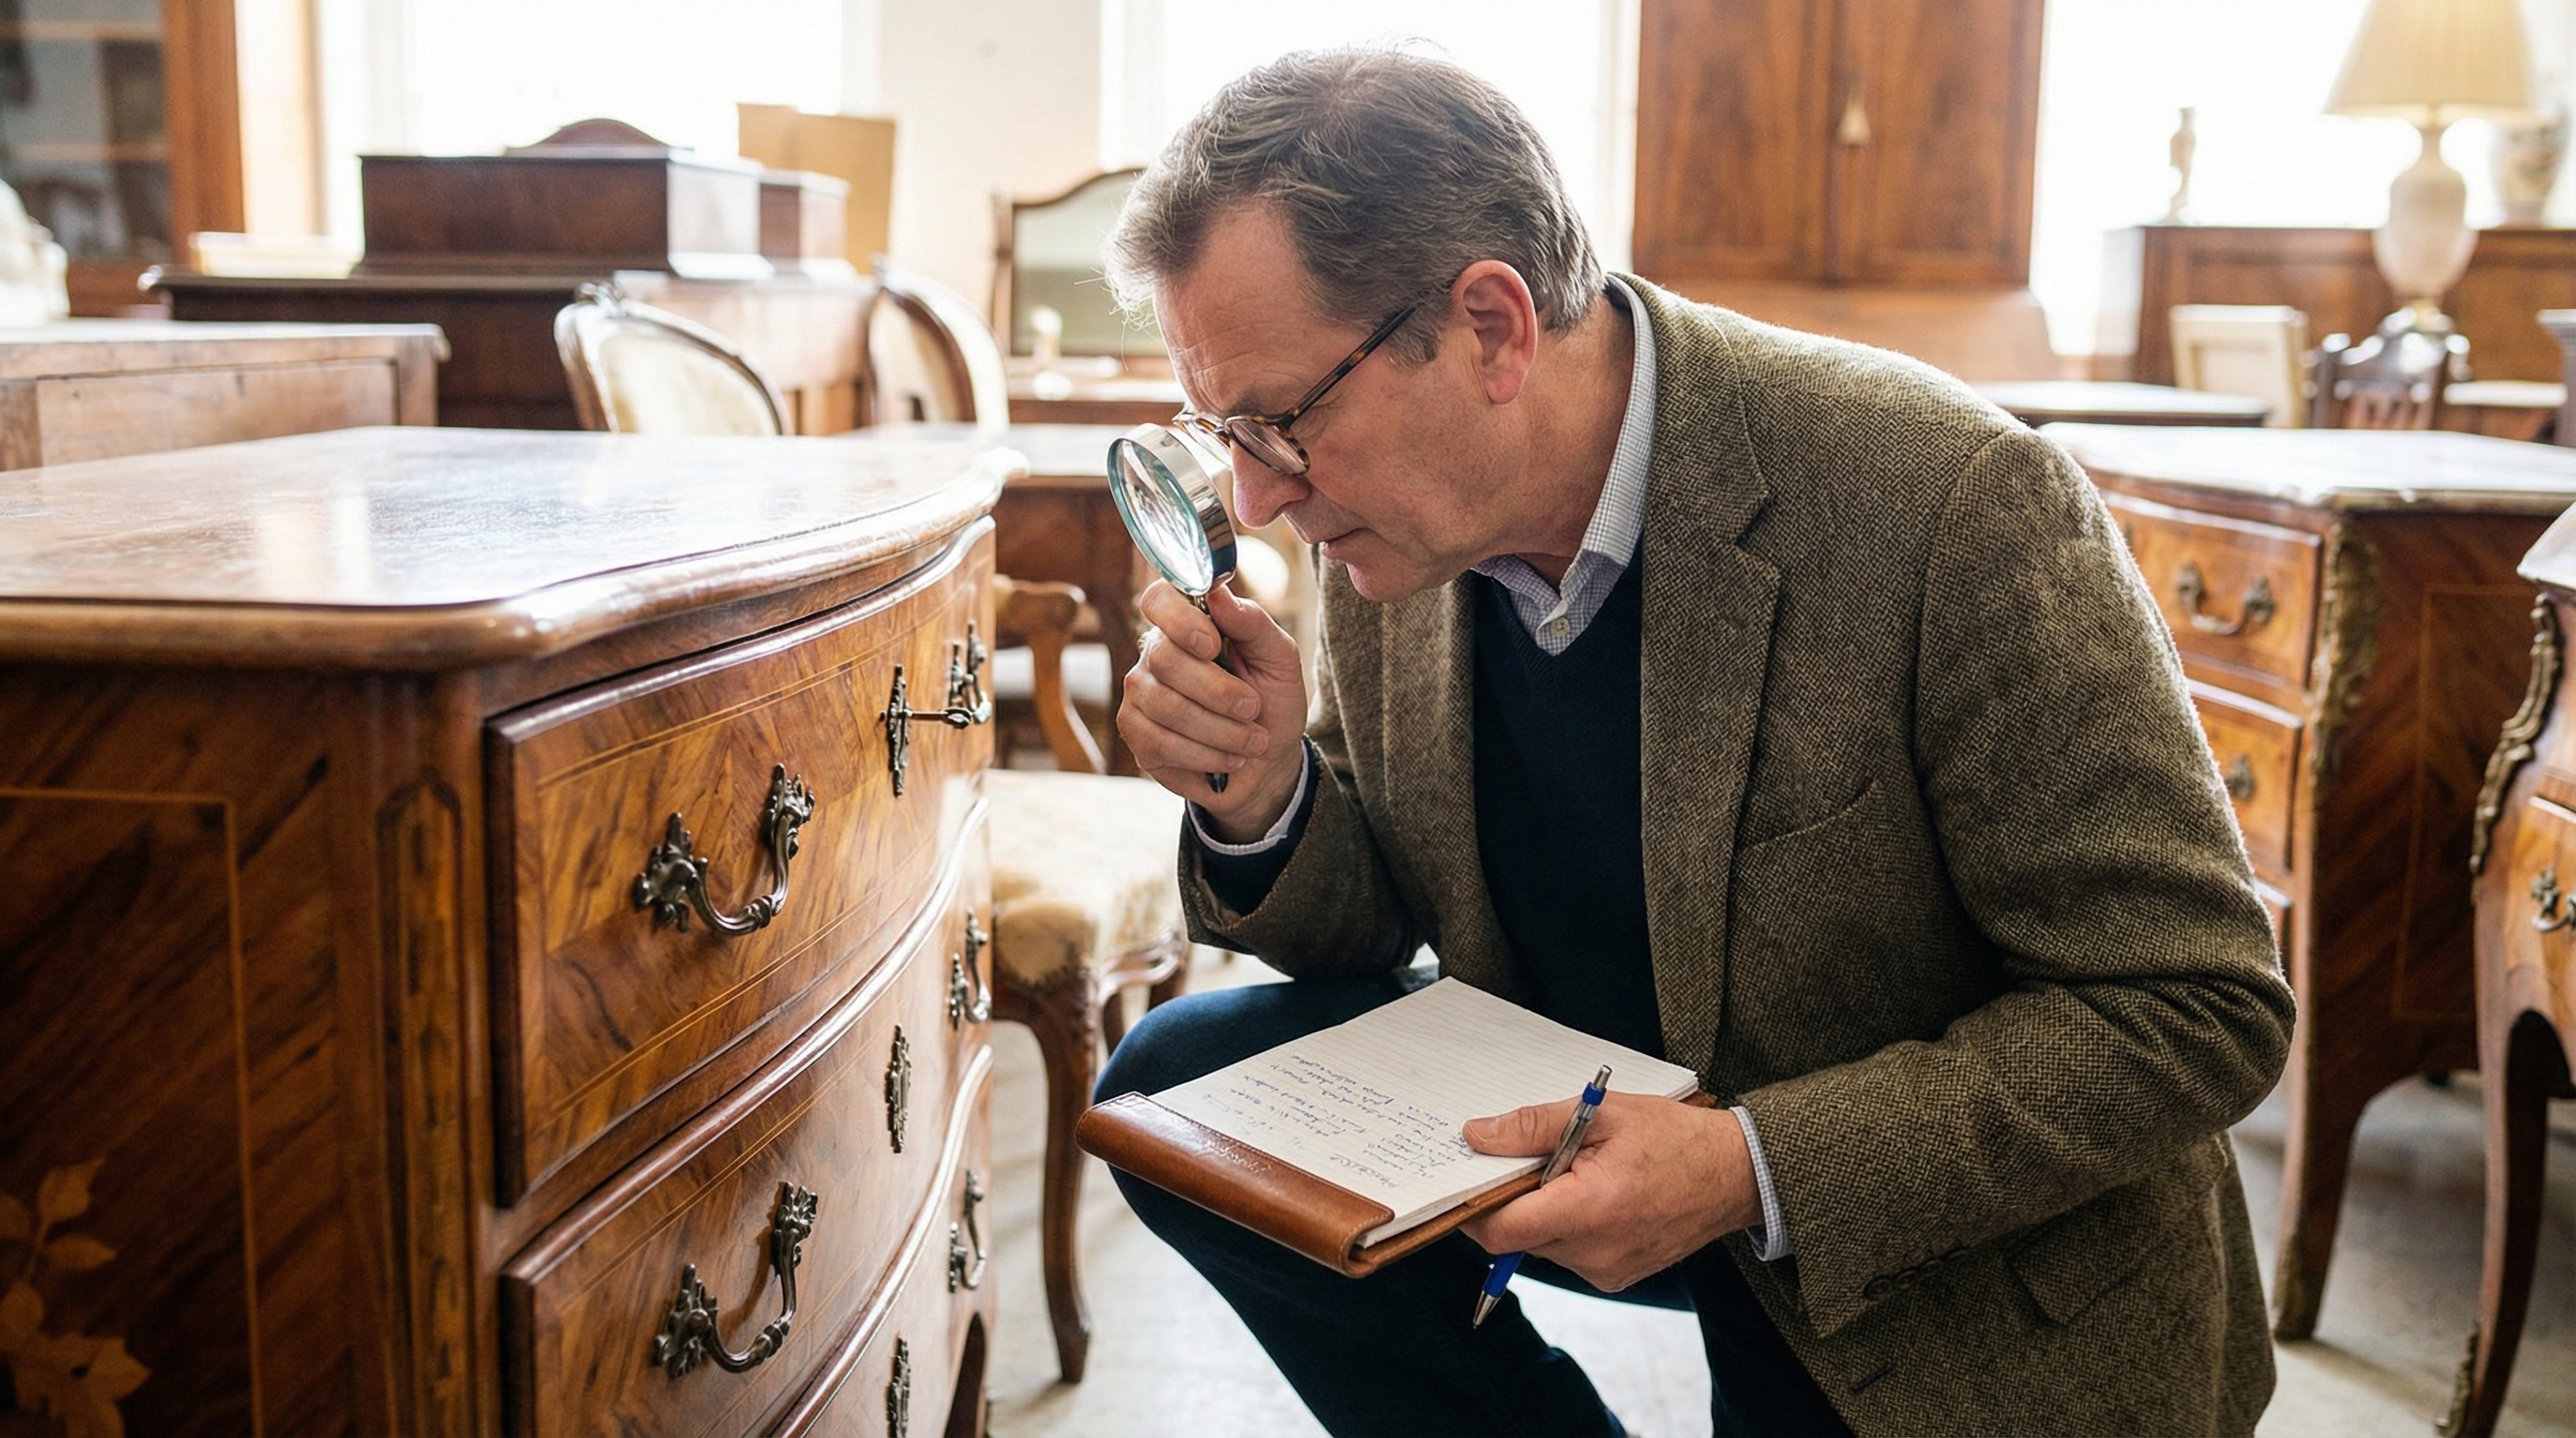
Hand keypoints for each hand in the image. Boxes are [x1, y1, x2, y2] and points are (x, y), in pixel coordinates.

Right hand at [1118, 578, 1308, 838]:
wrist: (1270, 760)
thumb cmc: (1272, 701)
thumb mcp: (1279, 659)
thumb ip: (1253, 623)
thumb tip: (1218, 594)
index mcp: (1189, 625)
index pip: (1158, 599)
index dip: (1180, 620)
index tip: (1213, 646)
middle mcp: (1155, 655)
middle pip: (1165, 660)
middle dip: (1219, 692)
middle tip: (1253, 708)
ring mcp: (1140, 695)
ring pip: (1165, 706)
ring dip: (1221, 730)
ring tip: (1252, 741)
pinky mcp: (1137, 736)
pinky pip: (1159, 743)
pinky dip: (1205, 755)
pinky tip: (1229, 758)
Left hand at [1457, 1095, 1762, 1291]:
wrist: (1736, 1176)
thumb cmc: (1675, 1139)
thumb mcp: (1602, 1115)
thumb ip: (1533, 1127)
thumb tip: (1476, 1136)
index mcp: (1587, 1212)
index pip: (1499, 1230)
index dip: (1474, 1206)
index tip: (1469, 1177)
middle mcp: (1593, 1254)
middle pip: (1518, 1236)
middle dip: (1515, 1198)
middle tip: (1536, 1157)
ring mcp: (1605, 1272)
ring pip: (1542, 1244)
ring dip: (1544, 1210)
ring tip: (1579, 1172)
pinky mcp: (1615, 1278)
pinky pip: (1569, 1253)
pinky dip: (1569, 1225)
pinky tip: (1598, 1195)